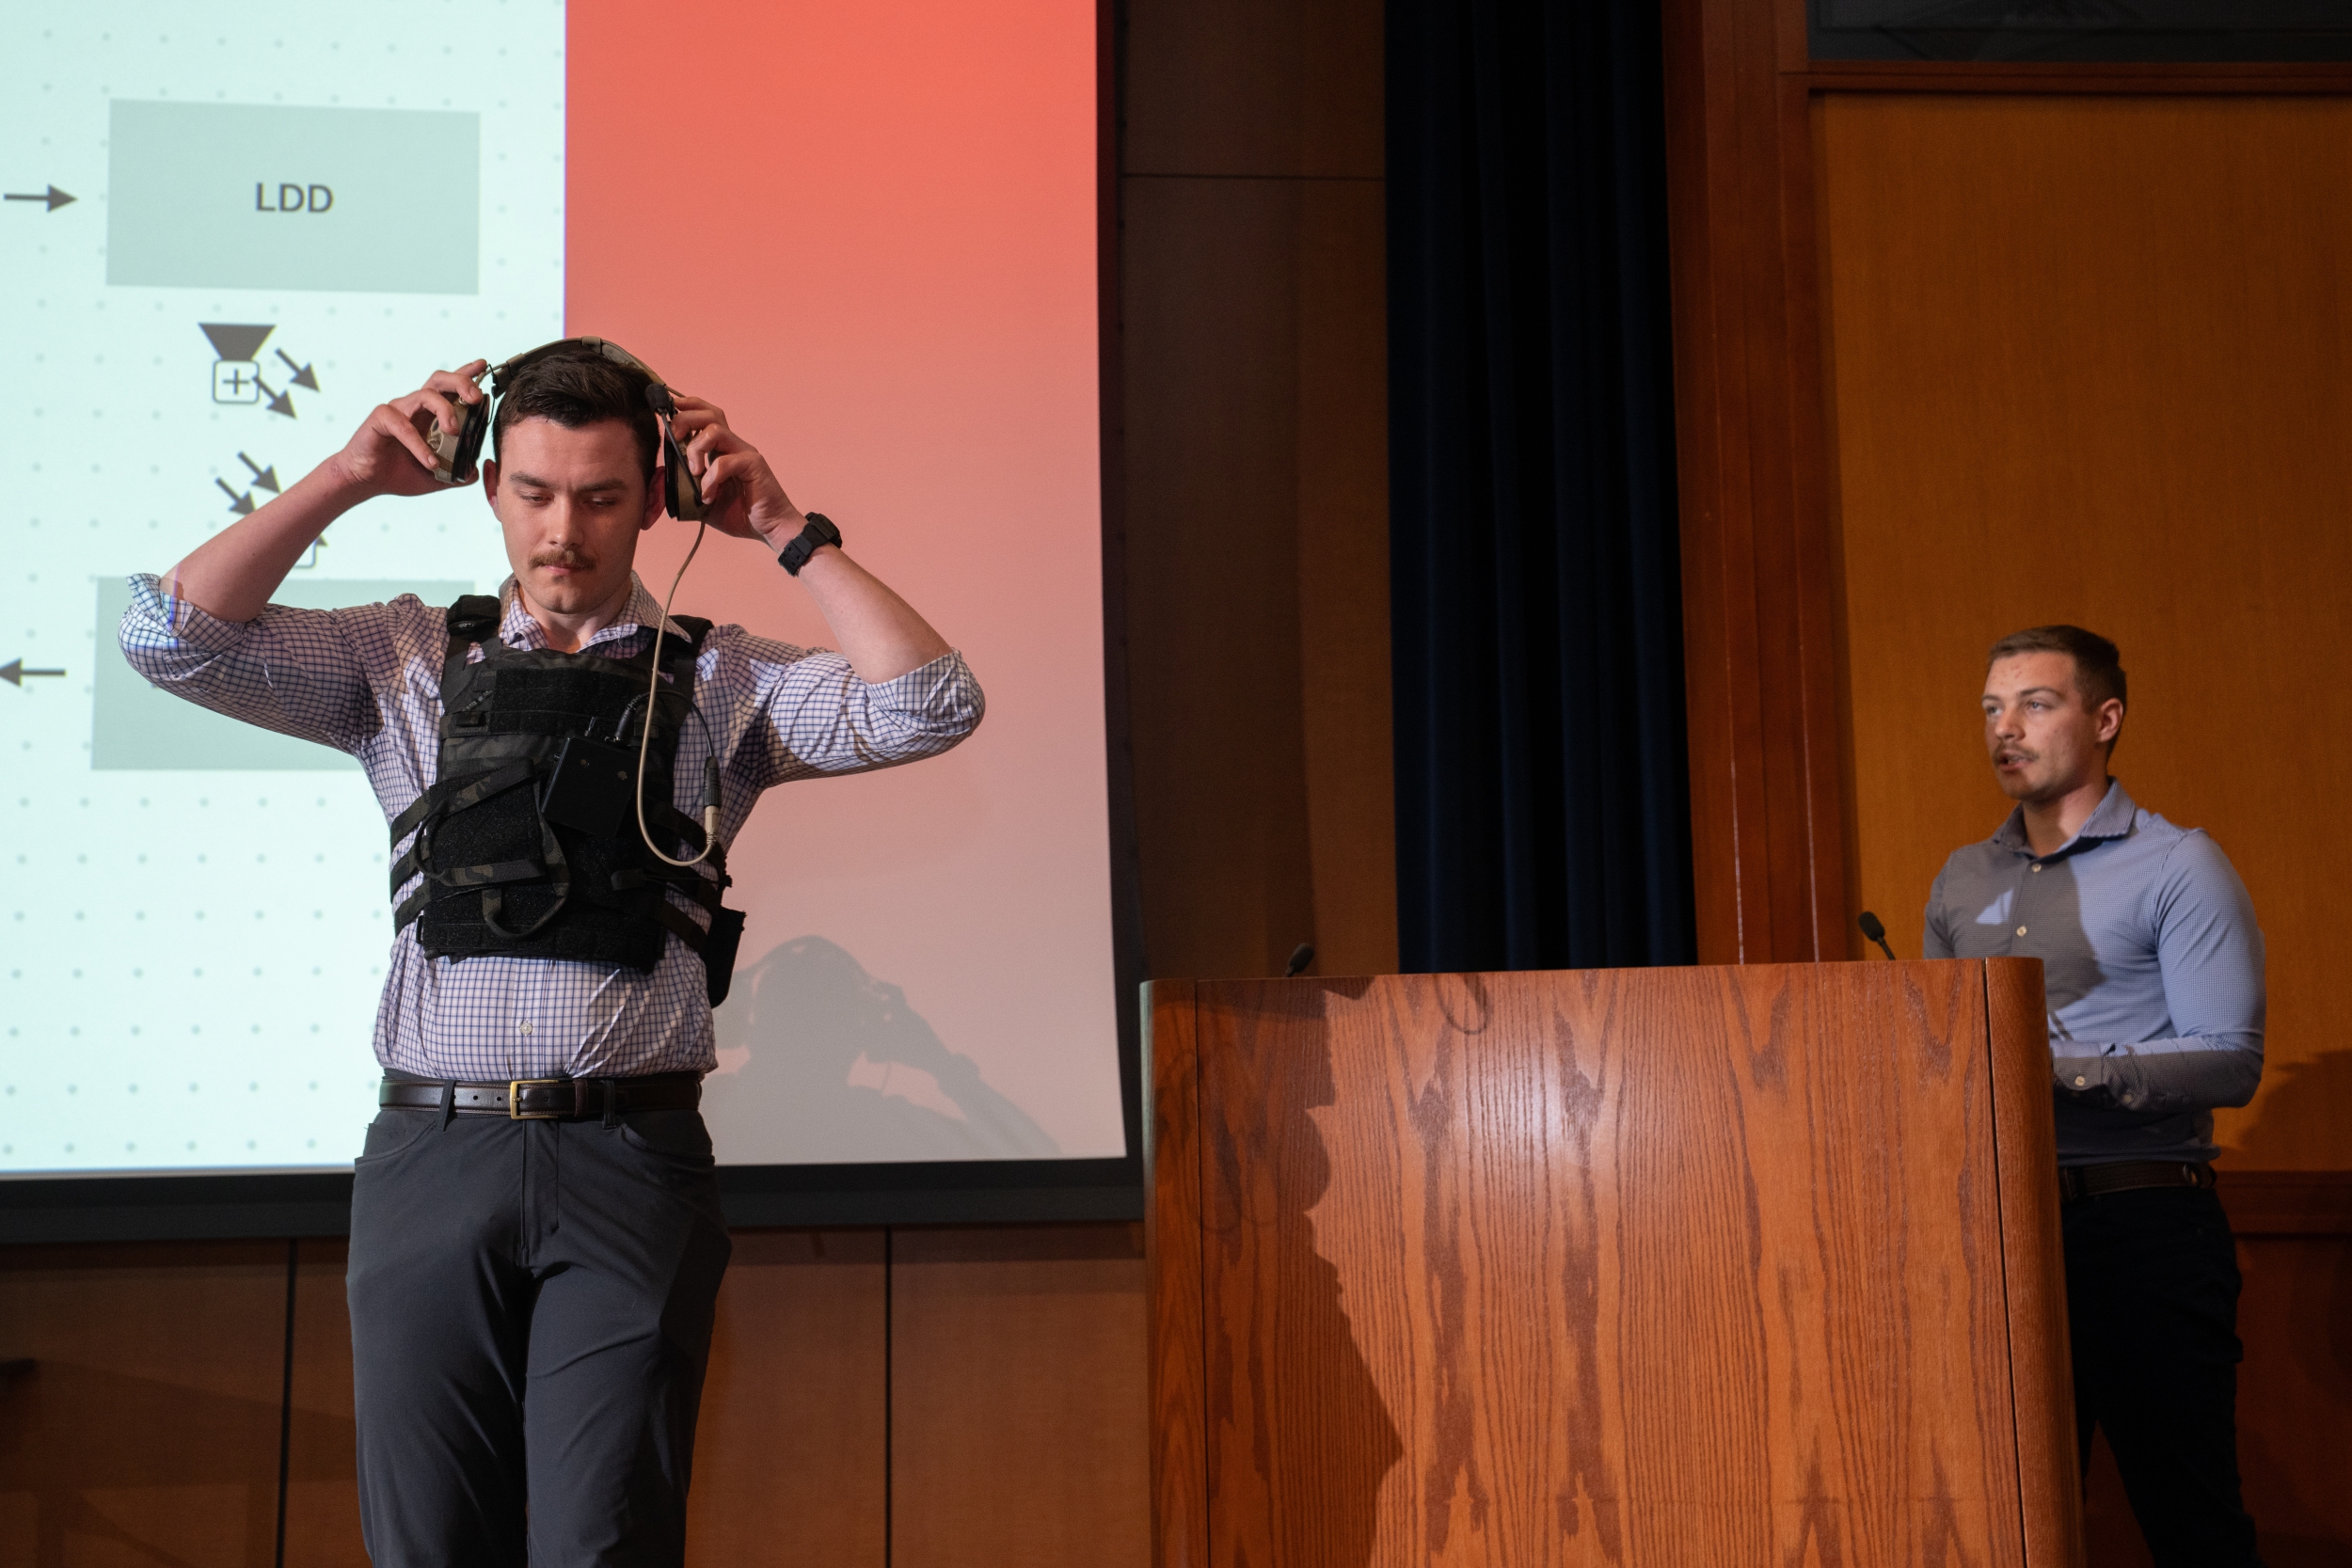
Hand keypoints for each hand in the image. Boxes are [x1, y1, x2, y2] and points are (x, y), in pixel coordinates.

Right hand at [326, 361, 489, 498]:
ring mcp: (397, 410)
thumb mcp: (436, 476)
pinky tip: (430, 462)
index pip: (449, 388)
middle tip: (476, 399)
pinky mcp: (380, 419)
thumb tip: (475, 472)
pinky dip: (419, 444)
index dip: (465, 374)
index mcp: (430, 414)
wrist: (367, 482)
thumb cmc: (399, 472)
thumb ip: (457, 473)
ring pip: (425, 395)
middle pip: (439, 380)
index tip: (483, 365)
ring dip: (445, 410)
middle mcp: (415, 406)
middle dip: (461, 383)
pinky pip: (403, 425)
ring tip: (454, 431)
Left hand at [663, 394, 804, 546]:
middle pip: (709, 413)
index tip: (666, 410)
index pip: (705, 415)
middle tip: (674, 440)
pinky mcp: (753, 465)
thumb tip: (660, 478)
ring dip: (696, 449)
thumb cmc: (740, 514)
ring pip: (714, 430)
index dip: (686, 407)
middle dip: (684, 420)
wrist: (769, 529)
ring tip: (694, 472)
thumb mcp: (703, 499)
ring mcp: (744, 453)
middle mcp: (733, 445)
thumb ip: (685, 485)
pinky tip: (708, 496)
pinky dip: (710, 478)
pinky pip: (725, 462)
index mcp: (721, 448)